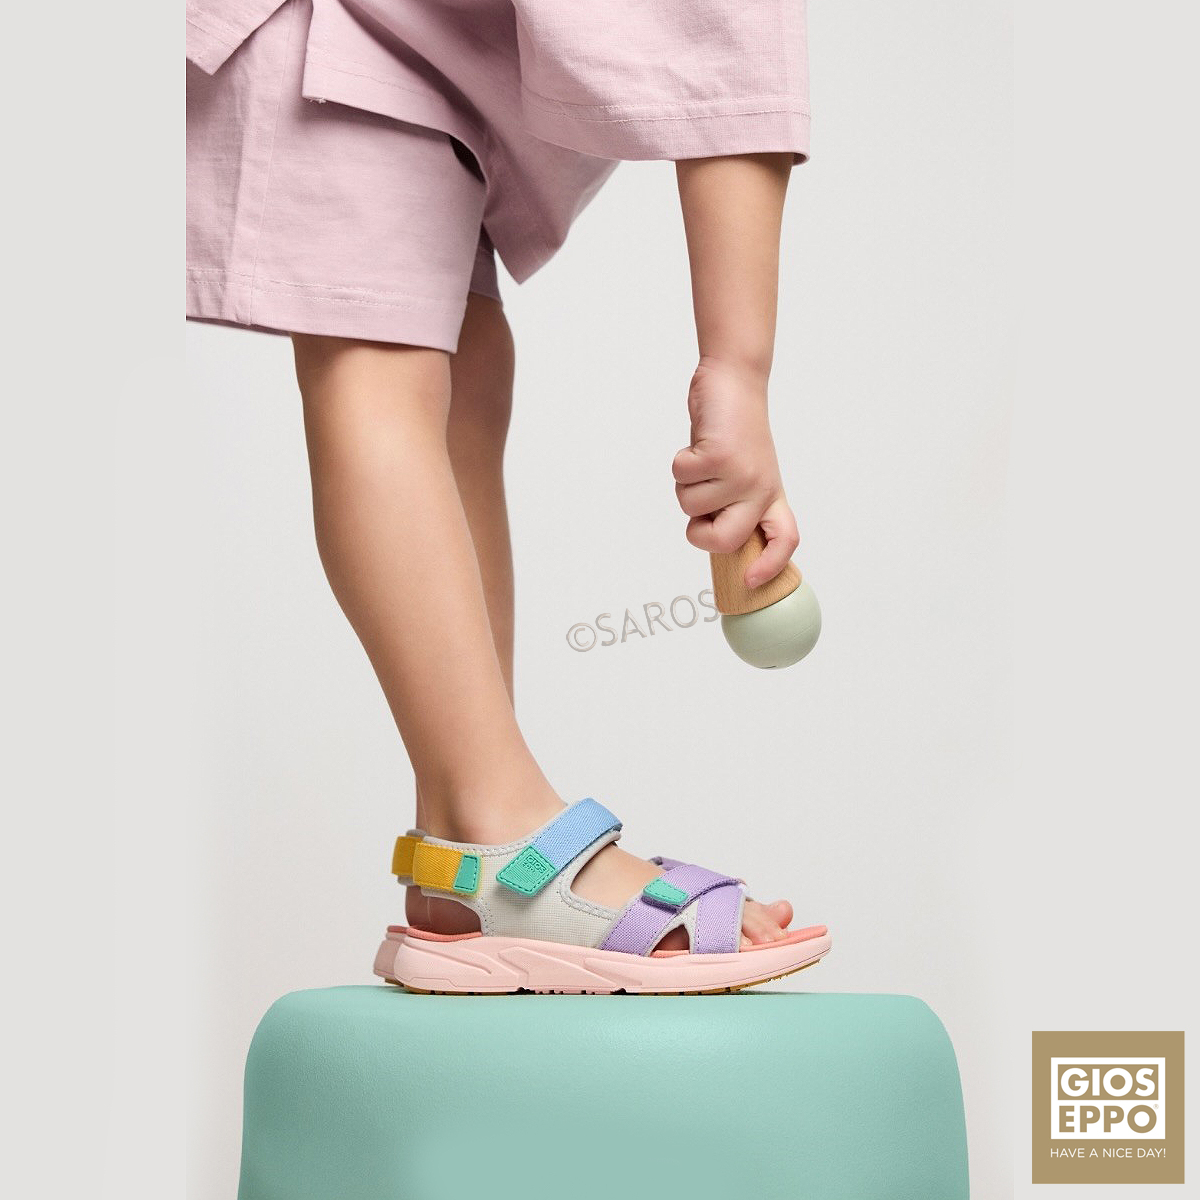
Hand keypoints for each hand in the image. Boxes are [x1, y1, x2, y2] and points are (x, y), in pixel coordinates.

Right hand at [671, 357, 799, 588]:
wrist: (733, 384)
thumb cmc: (731, 433)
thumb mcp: (743, 474)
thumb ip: (735, 506)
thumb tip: (714, 541)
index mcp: (770, 497)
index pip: (785, 539)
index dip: (771, 565)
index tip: (750, 581)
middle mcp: (761, 489)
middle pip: (726, 541)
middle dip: (699, 534)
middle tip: (698, 514)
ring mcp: (741, 474)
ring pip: (692, 506)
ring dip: (686, 484)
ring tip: (703, 460)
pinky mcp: (719, 456)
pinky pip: (682, 477)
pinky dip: (680, 463)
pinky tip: (698, 444)